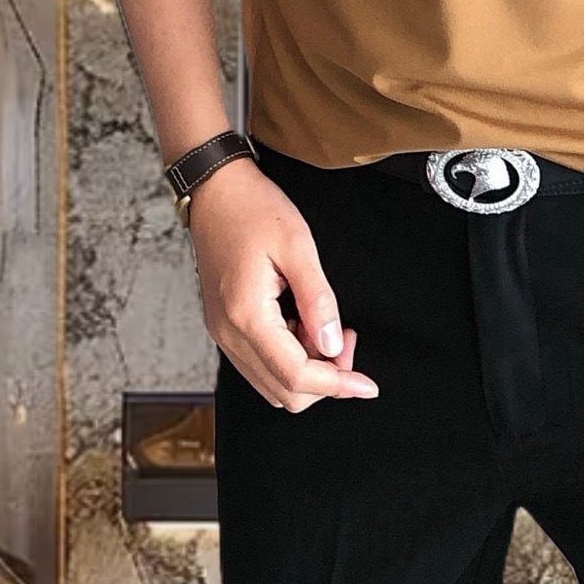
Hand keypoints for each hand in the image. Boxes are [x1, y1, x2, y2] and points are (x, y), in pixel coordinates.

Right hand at [189, 159, 379, 410]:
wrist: (216, 191)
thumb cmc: (254, 210)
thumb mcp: (297, 246)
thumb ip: (318, 300)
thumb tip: (334, 346)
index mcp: (246, 315)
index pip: (295, 375)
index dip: (337, 385)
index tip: (367, 385)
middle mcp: (229, 333)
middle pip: (284, 392)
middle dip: (325, 378)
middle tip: (347, 338)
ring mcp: (223, 332)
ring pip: (272, 383)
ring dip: (309, 369)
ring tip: (327, 327)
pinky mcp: (225, 326)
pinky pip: (261, 363)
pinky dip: (290, 357)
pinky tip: (305, 324)